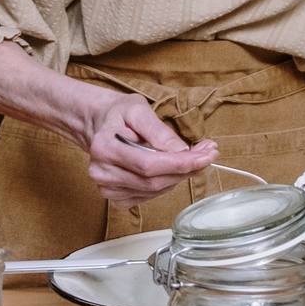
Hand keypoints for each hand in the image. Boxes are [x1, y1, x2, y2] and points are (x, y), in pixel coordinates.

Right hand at [0, 40, 217, 205]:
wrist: (96, 124)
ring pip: (154, 191)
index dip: (181, 163)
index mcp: (104, 147)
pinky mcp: (115, 196)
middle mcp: (102, 171)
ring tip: (196, 157)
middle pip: (153, 181)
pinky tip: (174, 169)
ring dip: (180, 177)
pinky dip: (167, 184)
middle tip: (208, 153)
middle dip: (186, 169)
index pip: (149, 164)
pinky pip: (148, 196)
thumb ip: (158, 131)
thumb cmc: (117, 114)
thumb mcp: (138, 109)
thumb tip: (181, 150)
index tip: (206, 155)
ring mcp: (106, 187)